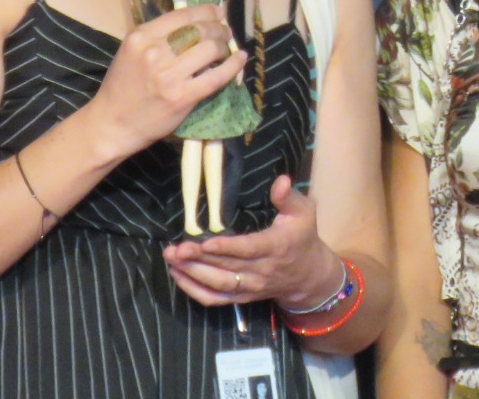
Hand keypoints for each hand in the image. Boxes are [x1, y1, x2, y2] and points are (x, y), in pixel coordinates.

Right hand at [86, 4, 243, 156]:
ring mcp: (169, 74)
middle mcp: (155, 51)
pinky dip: (233, 65)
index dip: (208, 11)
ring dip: (225, 46)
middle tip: (225, 33)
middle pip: (200, 29)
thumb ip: (159, 36)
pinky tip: (240, 59)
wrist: (111, 124)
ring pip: (211, 48)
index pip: (184, 14)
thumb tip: (196, 22)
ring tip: (227, 48)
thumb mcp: (132, 51)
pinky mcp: (182, 96)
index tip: (218, 12)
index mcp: (141, 36)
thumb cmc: (122, 87)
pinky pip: (217, 76)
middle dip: (219, 28)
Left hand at [162, 174, 338, 307]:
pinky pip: (215, 299)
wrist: (307, 276)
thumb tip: (280, 180)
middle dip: (199, 259)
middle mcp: (261, 271)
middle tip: (175, 249)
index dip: (227, 248)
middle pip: (226, 268)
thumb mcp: (303, 213)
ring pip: (217, 284)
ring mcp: (250, 287)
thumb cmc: (302, 237)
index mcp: (276, 247)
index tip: (206, 243)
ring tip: (171, 258)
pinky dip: (194, 290)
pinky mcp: (241, 297)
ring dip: (192, 273)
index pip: (249, 249)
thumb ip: (288, 197)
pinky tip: (177, 275)